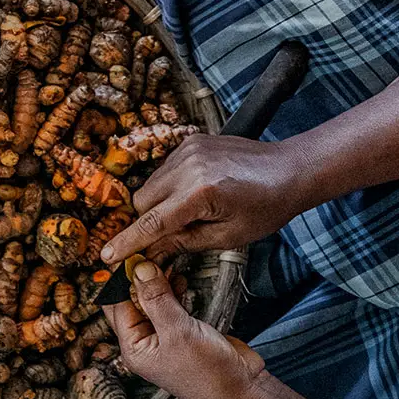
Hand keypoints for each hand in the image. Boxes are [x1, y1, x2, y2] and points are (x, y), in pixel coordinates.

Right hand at [99, 134, 314, 264]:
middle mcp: (189, 166)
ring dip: (160, 203)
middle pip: (142, 201)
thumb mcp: (229, 236)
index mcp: (201, 192)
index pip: (153, 222)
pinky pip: (164, 170)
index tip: (108, 256)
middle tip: (170, 235)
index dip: (128, 242)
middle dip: (148, 221)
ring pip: (150, 185)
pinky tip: (195, 192)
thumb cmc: (267, 207)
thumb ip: (185, 242)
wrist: (290, 169)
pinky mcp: (189, 141)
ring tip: (192, 211)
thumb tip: (152, 251)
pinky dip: (170, 185)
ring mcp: (187, 150)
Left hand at [102, 258, 267, 398]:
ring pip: (152, 301)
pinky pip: (171, 306)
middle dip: (139, 278)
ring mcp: (165, 337)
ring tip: (164, 261)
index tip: (130, 254)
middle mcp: (145, 342)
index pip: (116, 305)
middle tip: (148, 253)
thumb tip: (138, 269)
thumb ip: (157, 299)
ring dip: (157, 283)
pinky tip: (179, 278)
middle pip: (132, 301)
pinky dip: (173, 291)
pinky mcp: (184, 332)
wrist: (244, 389)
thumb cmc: (209, 372)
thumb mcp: (178, 332)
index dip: (121, 279)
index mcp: (133, 347)